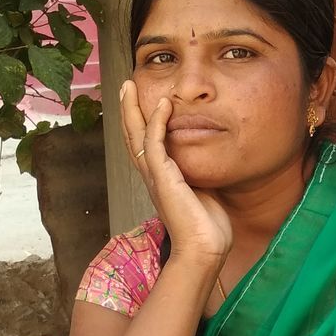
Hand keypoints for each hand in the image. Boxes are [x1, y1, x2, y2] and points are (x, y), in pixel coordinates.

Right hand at [119, 80, 232, 264]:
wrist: (204, 250)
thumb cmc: (207, 229)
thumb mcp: (203, 194)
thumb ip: (199, 176)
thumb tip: (209, 164)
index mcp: (160, 181)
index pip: (145, 146)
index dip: (141, 123)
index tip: (141, 102)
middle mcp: (152, 177)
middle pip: (132, 137)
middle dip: (128, 111)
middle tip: (125, 86)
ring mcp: (155, 177)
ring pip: (136, 136)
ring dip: (132, 110)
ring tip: (130, 86)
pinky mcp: (163, 178)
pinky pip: (155, 143)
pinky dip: (158, 122)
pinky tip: (163, 104)